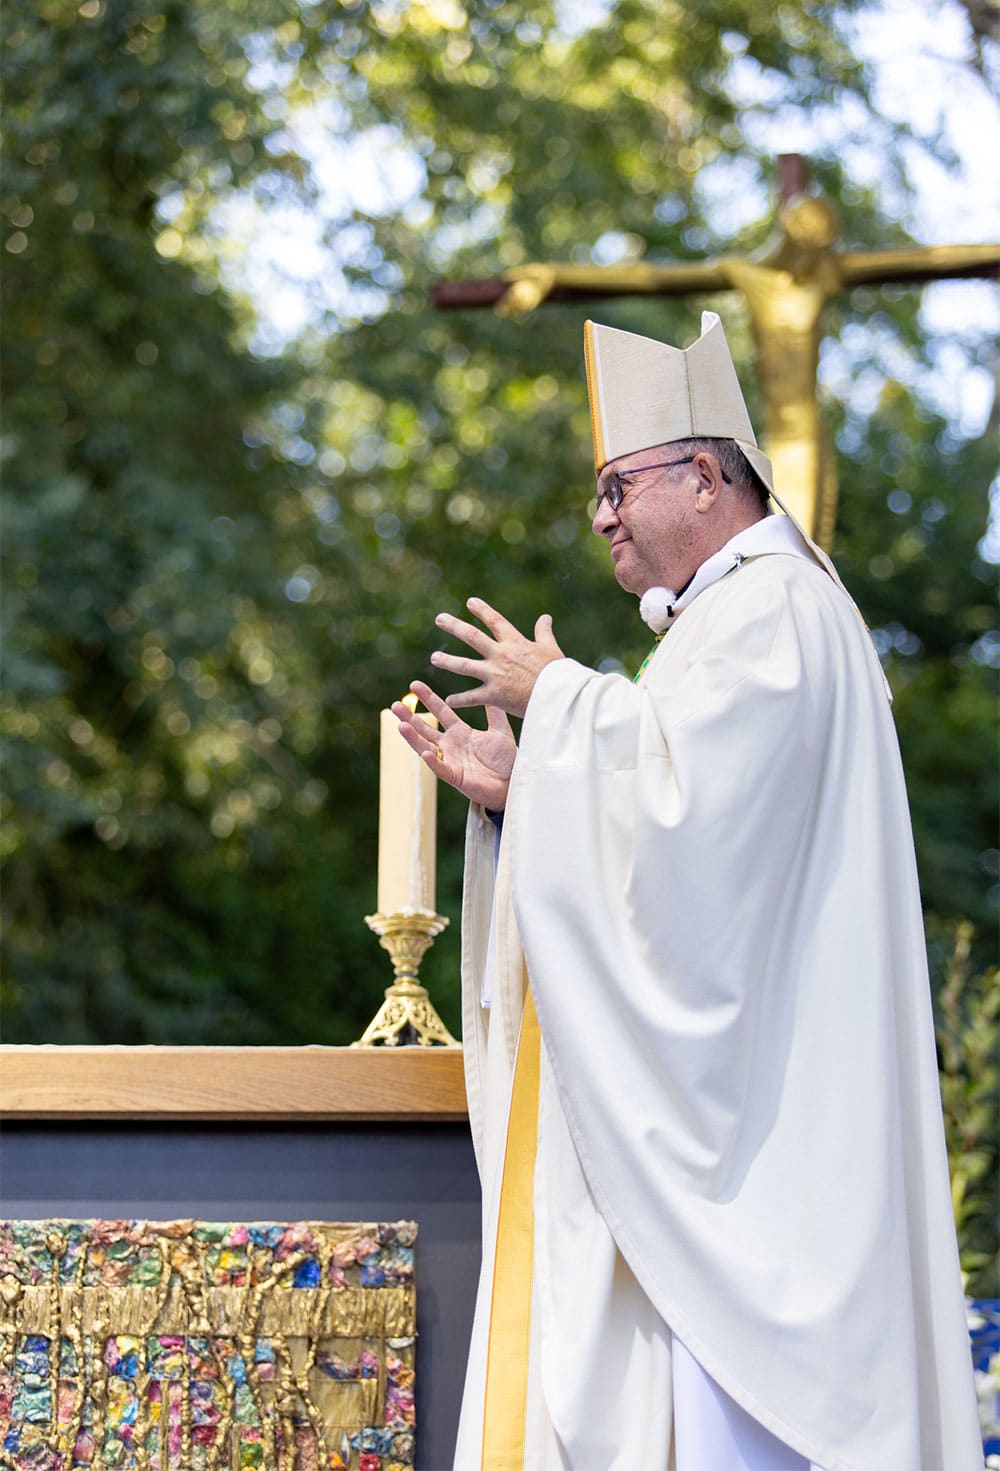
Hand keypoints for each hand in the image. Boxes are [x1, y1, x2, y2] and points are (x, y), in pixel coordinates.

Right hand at [391, 680, 516, 810]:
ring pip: (426, 747)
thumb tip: (492, 688)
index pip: (441, 712)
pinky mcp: (455, 777)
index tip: (414, 684)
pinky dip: (432, 761)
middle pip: (425, 729)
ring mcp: (450, 761)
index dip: (428, 698)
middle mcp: (451, 745)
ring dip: (413, 738)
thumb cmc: (506, 759)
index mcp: (460, 732)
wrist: (513, 782)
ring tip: (401, 725)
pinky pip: (441, 769)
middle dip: (410, 717)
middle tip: (395, 705)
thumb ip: (495, 713)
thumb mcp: (501, 731)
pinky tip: (425, 752)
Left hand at [429, 598, 563, 716]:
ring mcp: (495, 674)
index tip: (470, 602)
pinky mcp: (494, 694)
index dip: (482, 610)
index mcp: (515, 643)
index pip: (495, 621)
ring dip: (448, 661)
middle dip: (455, 626)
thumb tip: (545, 617)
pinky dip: (459, 699)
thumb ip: (544, 633)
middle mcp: (501, 655)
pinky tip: (448, 700)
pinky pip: (471, 697)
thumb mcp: (551, 648)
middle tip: (439, 618)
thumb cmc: (558, 674)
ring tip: (434, 658)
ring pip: (464, 665)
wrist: (559, 697)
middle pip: (472, 637)